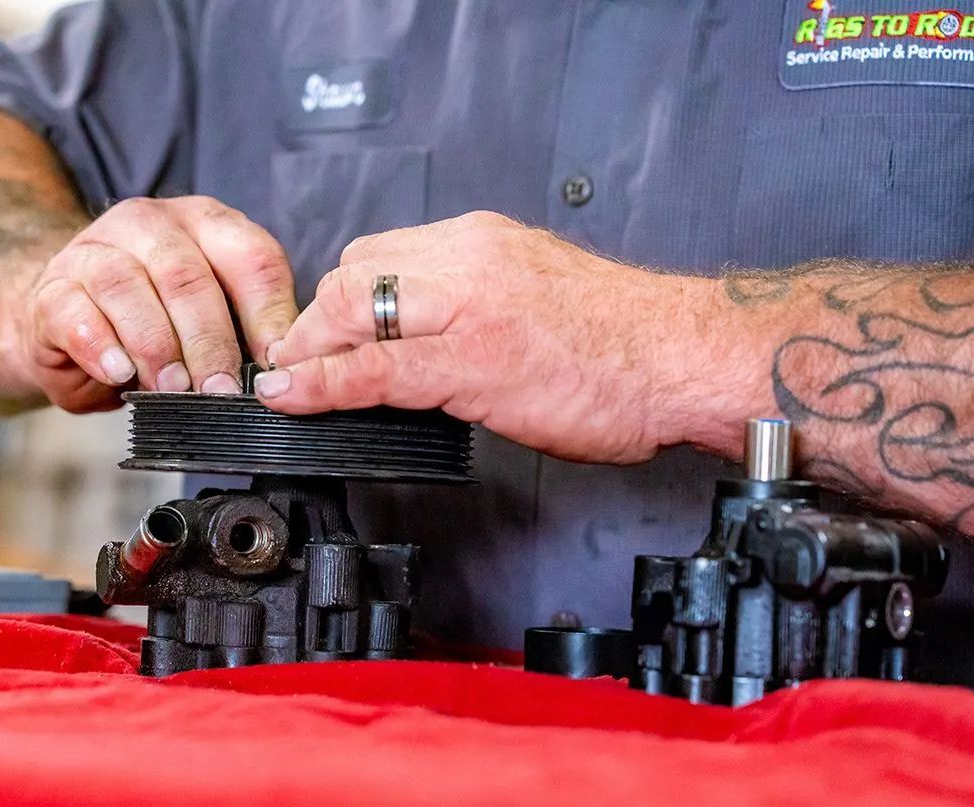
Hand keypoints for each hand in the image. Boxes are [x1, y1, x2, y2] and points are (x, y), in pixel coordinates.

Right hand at [25, 196, 298, 409]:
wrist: (64, 319)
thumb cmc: (154, 323)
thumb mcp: (208, 319)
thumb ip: (244, 332)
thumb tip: (285, 377)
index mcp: (204, 224)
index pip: (250, 257)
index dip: (269, 314)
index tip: (276, 366)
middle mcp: (149, 224)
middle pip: (187, 275)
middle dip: (209, 341)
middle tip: (220, 391)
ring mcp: (93, 250)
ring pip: (127, 286)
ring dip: (155, 345)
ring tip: (172, 390)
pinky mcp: (51, 289)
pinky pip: (74, 312)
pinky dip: (100, 346)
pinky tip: (119, 374)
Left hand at [255, 212, 722, 464]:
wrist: (682, 358)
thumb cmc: (623, 342)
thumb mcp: (534, 300)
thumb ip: (476, 307)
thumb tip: (426, 340)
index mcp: (482, 243)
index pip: (378, 255)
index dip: (336, 302)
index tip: (319, 336)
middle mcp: (468, 259)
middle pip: (352, 274)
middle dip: (314, 324)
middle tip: (298, 364)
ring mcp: (469, 305)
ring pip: (354, 309)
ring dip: (310, 351)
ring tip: (292, 383)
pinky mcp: (473, 359)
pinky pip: (376, 368)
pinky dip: (322, 384)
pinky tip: (294, 397)